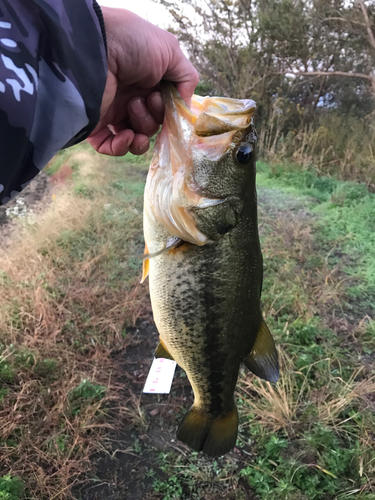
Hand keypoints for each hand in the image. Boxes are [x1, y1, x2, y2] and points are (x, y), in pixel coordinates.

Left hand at [87, 7, 198, 156]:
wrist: (95, 46)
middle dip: (154, 117)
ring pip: (136, 138)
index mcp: (147, 81)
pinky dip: (123, 147)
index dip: (169, 109)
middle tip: (146, 99)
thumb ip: (186, 79)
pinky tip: (127, 136)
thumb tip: (185, 108)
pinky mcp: (95, 124)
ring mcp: (113, 112)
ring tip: (132, 108)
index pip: (164, 108)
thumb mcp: (170, 51)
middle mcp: (130, 96)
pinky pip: (112, 147)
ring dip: (142, 131)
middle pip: (153, 124)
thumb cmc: (132, 42)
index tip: (164, 98)